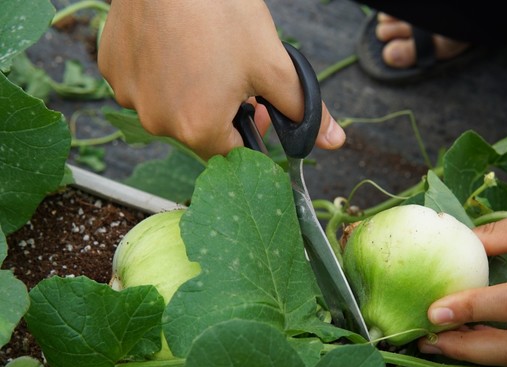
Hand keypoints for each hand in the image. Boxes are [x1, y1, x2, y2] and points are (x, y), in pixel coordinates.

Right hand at [98, 0, 344, 160]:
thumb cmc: (221, 12)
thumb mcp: (272, 64)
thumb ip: (302, 108)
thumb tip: (334, 140)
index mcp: (198, 128)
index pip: (232, 151)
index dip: (251, 128)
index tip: (258, 105)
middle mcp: (158, 122)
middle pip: (200, 131)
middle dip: (222, 109)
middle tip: (236, 74)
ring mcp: (129, 96)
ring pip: (171, 107)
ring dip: (191, 91)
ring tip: (206, 53)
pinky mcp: (112, 69)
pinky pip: (144, 84)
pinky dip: (161, 73)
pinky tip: (175, 45)